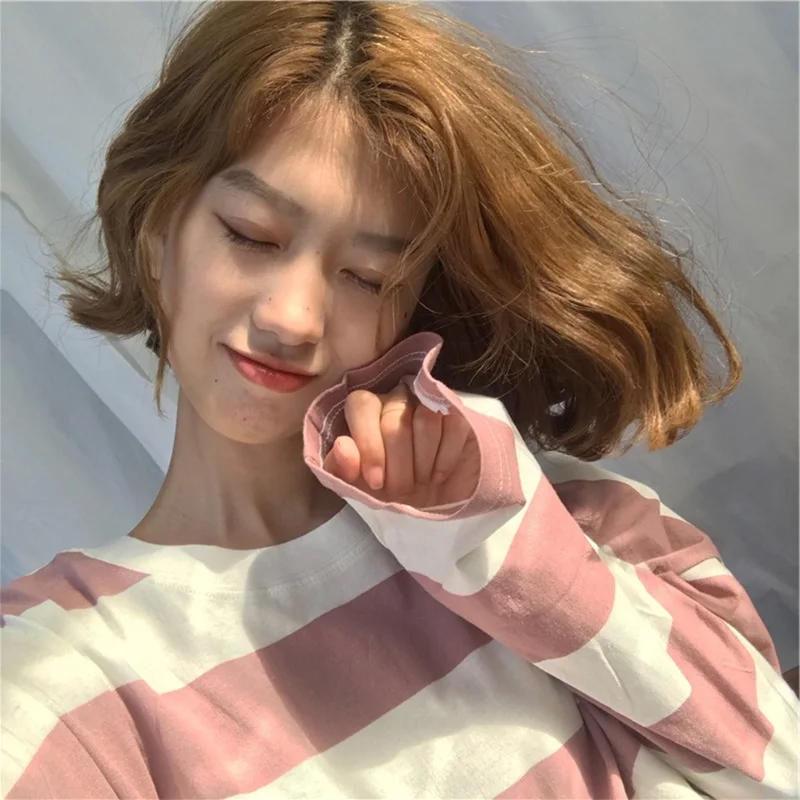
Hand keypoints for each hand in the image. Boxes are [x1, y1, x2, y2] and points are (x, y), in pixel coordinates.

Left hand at [323, 383, 479, 507]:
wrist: (436, 500)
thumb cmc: (392, 488)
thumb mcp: (360, 486)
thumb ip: (341, 468)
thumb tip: (342, 447)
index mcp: (367, 411)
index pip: (362, 405)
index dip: (368, 444)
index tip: (376, 481)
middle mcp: (397, 398)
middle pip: (395, 420)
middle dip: (398, 465)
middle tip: (401, 489)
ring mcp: (430, 402)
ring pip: (425, 420)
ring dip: (422, 463)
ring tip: (421, 480)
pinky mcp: (458, 412)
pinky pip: (452, 425)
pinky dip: (445, 460)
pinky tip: (439, 475)